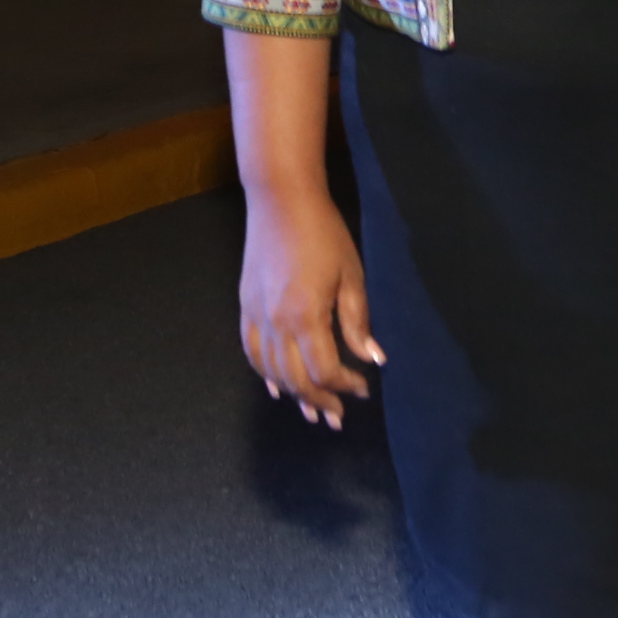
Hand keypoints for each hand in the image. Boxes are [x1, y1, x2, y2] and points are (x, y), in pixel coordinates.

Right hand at [238, 185, 380, 428]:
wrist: (281, 199)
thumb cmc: (324, 233)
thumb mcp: (351, 275)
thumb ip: (357, 321)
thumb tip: (372, 358)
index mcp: (305, 315)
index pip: (323, 370)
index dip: (344, 386)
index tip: (363, 389)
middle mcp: (275, 322)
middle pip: (294, 379)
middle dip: (318, 401)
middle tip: (337, 417)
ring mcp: (256, 315)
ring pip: (270, 371)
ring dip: (291, 394)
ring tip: (311, 410)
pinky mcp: (245, 306)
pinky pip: (251, 351)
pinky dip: (263, 373)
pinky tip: (276, 386)